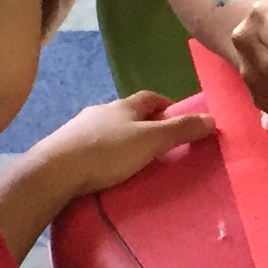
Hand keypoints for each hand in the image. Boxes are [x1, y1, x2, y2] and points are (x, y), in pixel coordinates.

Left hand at [25, 92, 213, 198]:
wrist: (55, 170)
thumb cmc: (108, 152)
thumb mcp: (151, 141)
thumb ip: (180, 131)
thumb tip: (212, 118)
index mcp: (124, 106)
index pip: (150, 97)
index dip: (166, 104)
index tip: (177, 118)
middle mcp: (101, 111)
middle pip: (128, 112)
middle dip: (144, 122)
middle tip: (158, 141)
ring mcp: (79, 128)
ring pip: (108, 128)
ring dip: (121, 138)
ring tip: (132, 158)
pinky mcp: (65, 147)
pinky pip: (91, 145)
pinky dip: (103, 152)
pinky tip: (105, 167)